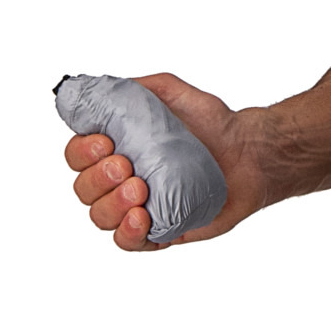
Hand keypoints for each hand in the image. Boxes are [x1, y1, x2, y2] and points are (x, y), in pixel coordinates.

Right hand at [65, 73, 269, 250]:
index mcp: (120, 146)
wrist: (252, 153)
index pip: (78, 154)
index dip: (81, 152)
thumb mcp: (177, 93)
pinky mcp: (161, 230)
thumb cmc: (216, 124)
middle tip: (126, 166)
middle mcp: (123, 178)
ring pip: (101, 217)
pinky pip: (129, 242)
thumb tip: (103, 90)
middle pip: (84, 189)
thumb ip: (140, 88)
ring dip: (111, 205)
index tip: (104, 142)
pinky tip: (142, 217)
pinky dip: (128, 233)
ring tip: (139, 188)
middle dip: (97, 178)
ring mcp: (140, 206)